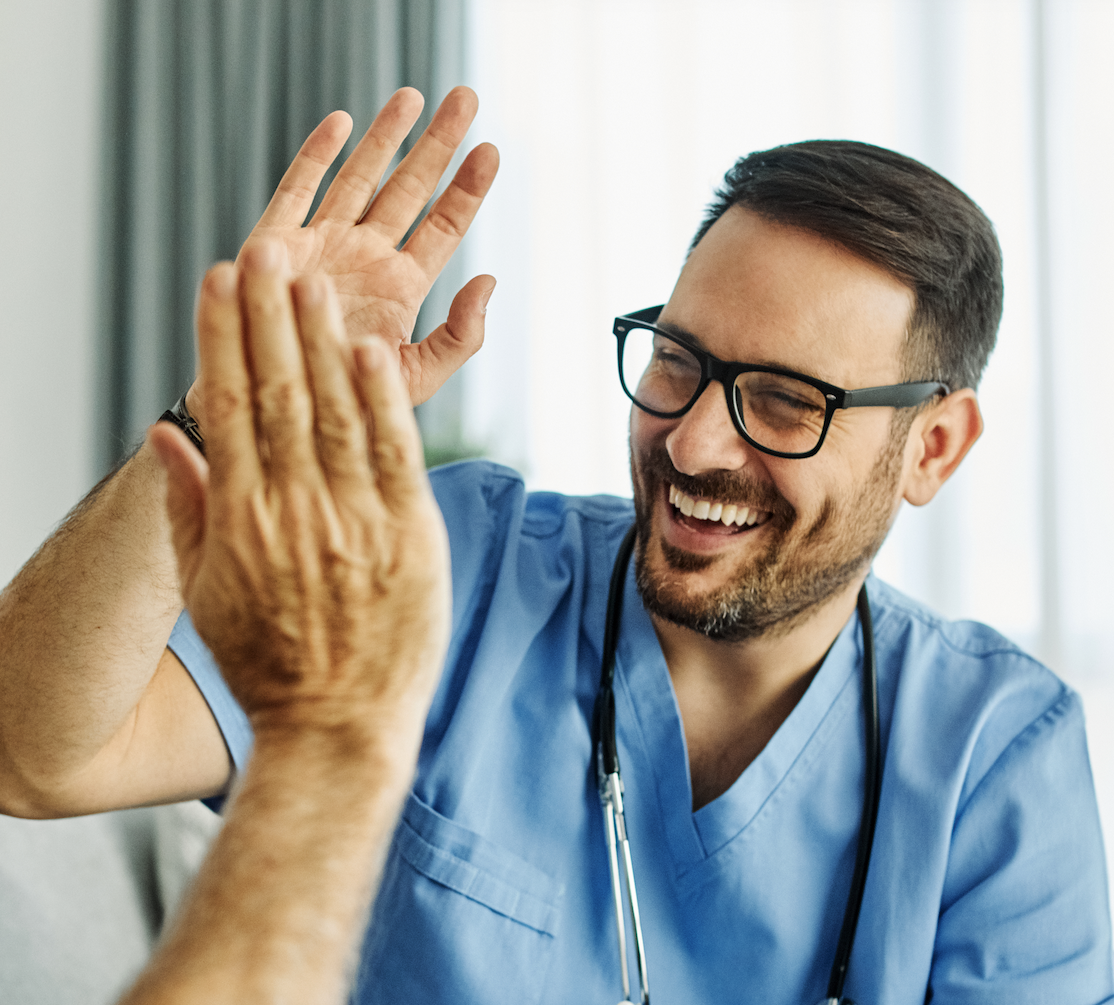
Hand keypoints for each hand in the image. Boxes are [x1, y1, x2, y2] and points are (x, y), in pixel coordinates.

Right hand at [150, 241, 450, 747]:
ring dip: (321, 341)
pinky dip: (383, 401)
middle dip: (271, 317)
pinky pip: (395, 456)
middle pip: (279, 395)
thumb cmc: (270, 662)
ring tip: (311, 278)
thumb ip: (188, 510)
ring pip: (335, 414)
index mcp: (241, 519)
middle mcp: (294, 511)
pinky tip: (369, 349)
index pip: (227, 409)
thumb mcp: (207, 592)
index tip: (218, 283)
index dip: (222, 338)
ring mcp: (355, 522)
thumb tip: (166, 438)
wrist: (337, 728)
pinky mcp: (410, 536)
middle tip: (265, 251)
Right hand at [186, 86, 497, 424]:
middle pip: (410, 189)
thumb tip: (490, 281)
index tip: (491, 150)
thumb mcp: (415, 378)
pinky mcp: (276, 244)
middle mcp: (365, 258)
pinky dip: (318, 155)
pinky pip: (297, 189)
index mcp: (401, 287)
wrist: (274, 412)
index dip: (468, 188)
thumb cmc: (345, 404)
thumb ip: (459, 336)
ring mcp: (322, 245)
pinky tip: (342, 122)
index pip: (444, 226)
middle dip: (438, 143)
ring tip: (414, 96)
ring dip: (386, 137)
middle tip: (467, 98)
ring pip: (359, 178)